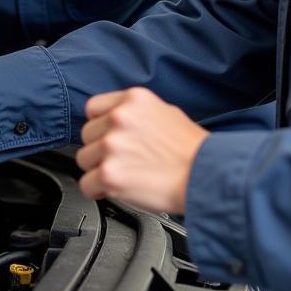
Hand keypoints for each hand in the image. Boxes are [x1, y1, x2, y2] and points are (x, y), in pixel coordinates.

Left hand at [75, 87, 209, 213]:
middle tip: (121, 160)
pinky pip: (86, 184)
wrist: (206, 175)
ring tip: (122, 175)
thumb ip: (137, 113)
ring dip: (99, 169)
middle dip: (100, 149)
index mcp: (133, 99)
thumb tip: (119, 121)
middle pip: (87, 134)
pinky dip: (98, 191)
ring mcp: (112, 145)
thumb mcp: (166, 111)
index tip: (105, 136)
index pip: (93, 108)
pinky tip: (114, 189)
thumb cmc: (192, 150)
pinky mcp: (109, 174)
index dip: (100, 125)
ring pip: (84, 159)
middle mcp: (119, 118)